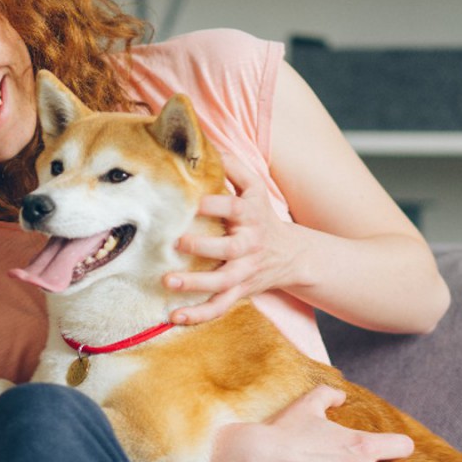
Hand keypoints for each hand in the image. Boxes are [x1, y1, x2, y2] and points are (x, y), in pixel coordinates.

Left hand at [166, 153, 295, 323]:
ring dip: (195, 286)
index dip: (217, 205)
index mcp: (250, 216)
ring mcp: (243, 273)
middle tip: (178, 242)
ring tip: (169, 282)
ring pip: (222, 284)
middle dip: (204, 247)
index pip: (235, 209)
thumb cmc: (261, 215)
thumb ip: (233, 167)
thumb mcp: (254, 188)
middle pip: (229, 250)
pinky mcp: (239, 292)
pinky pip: (219, 307)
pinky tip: (174, 317)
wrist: (292, 255)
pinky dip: (198, 315)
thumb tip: (207, 144)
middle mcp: (248, 246)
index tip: (196, 202)